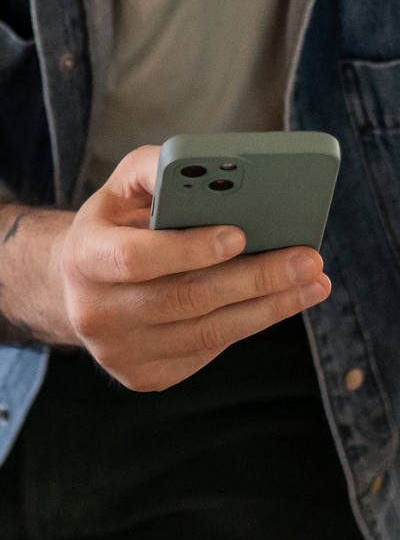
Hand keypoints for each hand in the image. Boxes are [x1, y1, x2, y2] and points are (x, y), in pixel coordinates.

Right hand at [59, 144, 330, 391]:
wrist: (81, 285)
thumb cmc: (117, 223)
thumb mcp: (125, 186)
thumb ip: (159, 168)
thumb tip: (213, 163)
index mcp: (84, 256)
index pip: (135, 258)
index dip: (188, 249)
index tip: (240, 234)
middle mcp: (94, 311)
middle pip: (185, 300)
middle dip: (255, 278)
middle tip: (308, 259)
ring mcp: (117, 352)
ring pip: (206, 333)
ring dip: (269, 307)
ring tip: (313, 282)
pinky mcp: (142, 376)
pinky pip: (207, 352)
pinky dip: (250, 325)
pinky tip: (283, 302)